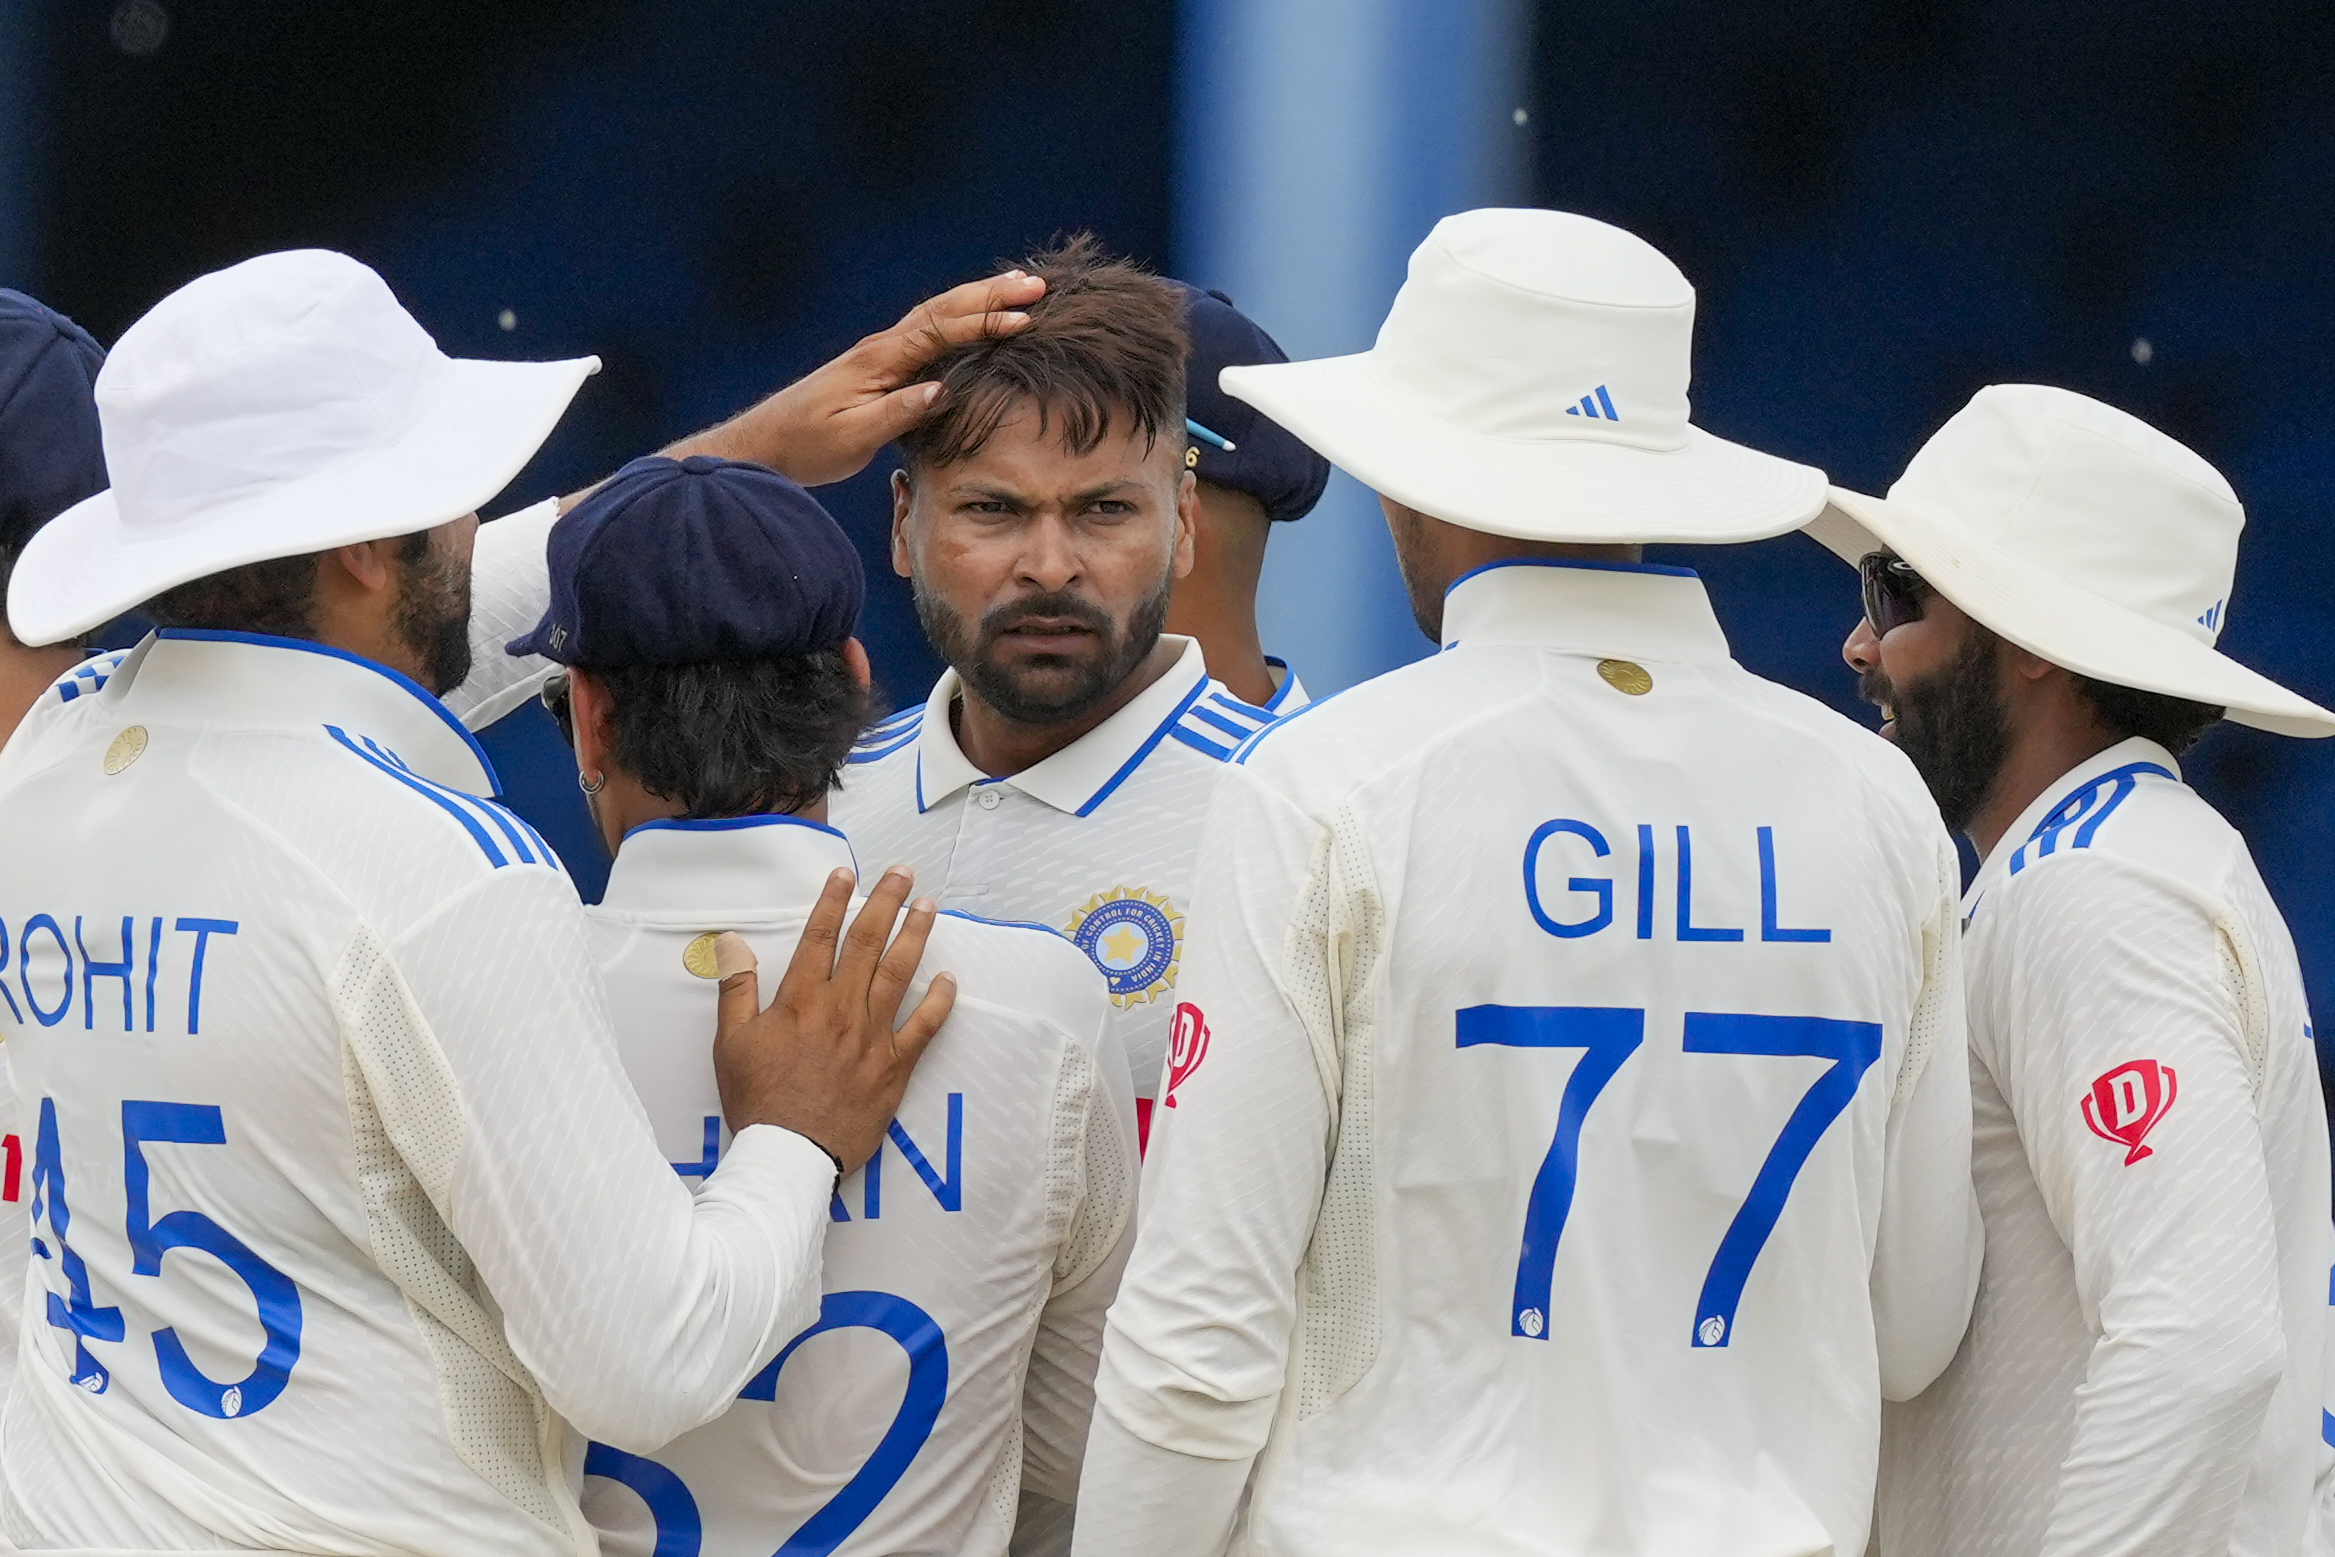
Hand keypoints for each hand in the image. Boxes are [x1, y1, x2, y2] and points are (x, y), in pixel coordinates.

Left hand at [669, 271, 1047, 485]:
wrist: (767, 443)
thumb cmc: (809, 444)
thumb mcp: (854, 436)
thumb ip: (899, 412)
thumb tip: (942, 390)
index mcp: (880, 359)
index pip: (941, 333)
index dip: (984, 325)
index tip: (1024, 321)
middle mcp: (883, 346)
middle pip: (944, 309)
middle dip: (991, 295)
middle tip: (1036, 284)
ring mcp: (881, 351)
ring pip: (938, 313)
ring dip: (978, 298)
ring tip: (1019, 285)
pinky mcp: (881, 364)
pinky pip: (929, 330)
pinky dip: (959, 315)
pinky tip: (976, 314)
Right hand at [712, 865, 955, 1172]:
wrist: (791, 1153)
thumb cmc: (758, 1099)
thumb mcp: (731, 1041)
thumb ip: (735, 986)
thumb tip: (729, 940)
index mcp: (801, 999)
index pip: (820, 936)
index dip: (833, 900)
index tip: (846, 873)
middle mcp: (842, 1008)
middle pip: (867, 943)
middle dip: (886, 902)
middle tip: (902, 873)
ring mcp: (873, 1036)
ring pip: (899, 973)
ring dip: (915, 935)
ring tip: (928, 907)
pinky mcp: (896, 1066)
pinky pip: (925, 1026)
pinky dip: (939, 1000)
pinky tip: (949, 978)